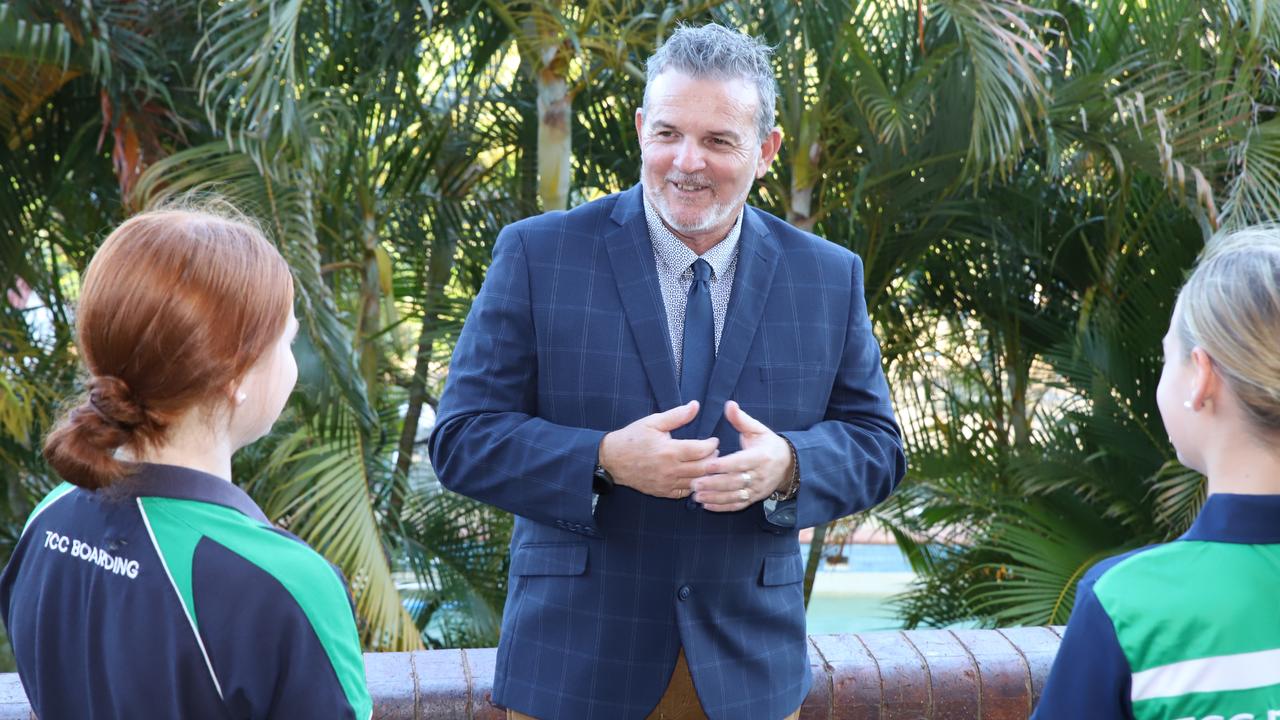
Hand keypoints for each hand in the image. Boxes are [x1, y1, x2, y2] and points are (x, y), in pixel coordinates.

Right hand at [599, 401, 719, 498]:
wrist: (612, 460)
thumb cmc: (633, 438)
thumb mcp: (653, 422)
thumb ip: (677, 415)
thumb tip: (695, 405)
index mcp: (670, 451)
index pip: (702, 451)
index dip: (712, 445)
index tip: (714, 440)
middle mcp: (670, 470)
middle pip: (703, 469)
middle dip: (713, 460)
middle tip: (715, 452)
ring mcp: (667, 484)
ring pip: (697, 482)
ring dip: (706, 474)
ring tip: (708, 464)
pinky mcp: (663, 492)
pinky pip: (685, 492)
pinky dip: (694, 484)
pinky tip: (695, 476)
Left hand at [690, 401, 793, 511]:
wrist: (787, 464)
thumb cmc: (767, 444)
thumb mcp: (757, 429)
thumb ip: (741, 419)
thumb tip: (729, 405)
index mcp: (760, 456)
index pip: (740, 462)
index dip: (724, 465)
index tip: (707, 465)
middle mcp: (759, 475)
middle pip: (735, 481)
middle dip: (714, 484)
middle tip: (694, 483)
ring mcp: (757, 489)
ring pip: (735, 496)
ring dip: (715, 497)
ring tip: (696, 495)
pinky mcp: (754, 498)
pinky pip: (737, 505)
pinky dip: (722, 507)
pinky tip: (706, 505)